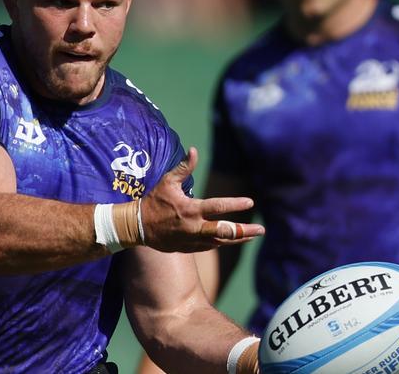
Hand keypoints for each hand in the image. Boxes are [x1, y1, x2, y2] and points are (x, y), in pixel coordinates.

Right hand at [140, 147, 263, 252]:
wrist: (138, 226)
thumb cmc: (153, 201)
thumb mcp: (167, 181)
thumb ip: (184, 167)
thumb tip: (194, 150)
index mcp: (191, 209)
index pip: (218, 207)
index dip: (235, 204)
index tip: (250, 202)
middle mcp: (194, 227)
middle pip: (224, 231)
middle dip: (244, 230)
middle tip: (260, 230)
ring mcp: (192, 239)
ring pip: (220, 241)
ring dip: (237, 239)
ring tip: (252, 235)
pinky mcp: (188, 247)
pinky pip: (209, 246)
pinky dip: (222, 243)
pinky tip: (231, 239)